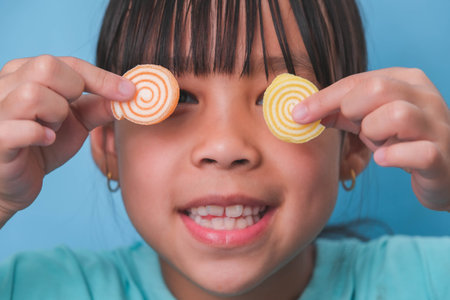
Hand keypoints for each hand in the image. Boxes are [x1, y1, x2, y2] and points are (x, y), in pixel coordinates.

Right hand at [0, 55, 134, 217]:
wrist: (15, 183)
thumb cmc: (43, 146)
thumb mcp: (76, 123)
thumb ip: (98, 106)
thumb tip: (129, 95)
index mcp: (25, 73)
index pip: (68, 63)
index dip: (102, 78)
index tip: (130, 92)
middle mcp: (4, 84)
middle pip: (46, 67)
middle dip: (71, 92)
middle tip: (69, 114)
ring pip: (33, 94)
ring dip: (55, 115)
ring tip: (52, 128)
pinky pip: (18, 128)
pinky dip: (39, 134)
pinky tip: (46, 141)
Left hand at [292, 68, 449, 210]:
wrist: (443, 171)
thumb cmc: (401, 141)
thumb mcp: (370, 121)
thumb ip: (342, 112)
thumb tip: (303, 111)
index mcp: (406, 80)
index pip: (356, 81)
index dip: (323, 98)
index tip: (297, 114)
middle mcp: (425, 97)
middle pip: (377, 89)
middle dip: (352, 111)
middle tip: (354, 129)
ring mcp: (437, 126)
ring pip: (397, 115)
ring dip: (374, 133)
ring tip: (377, 144)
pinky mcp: (442, 156)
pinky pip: (419, 152)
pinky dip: (394, 156)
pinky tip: (383, 159)